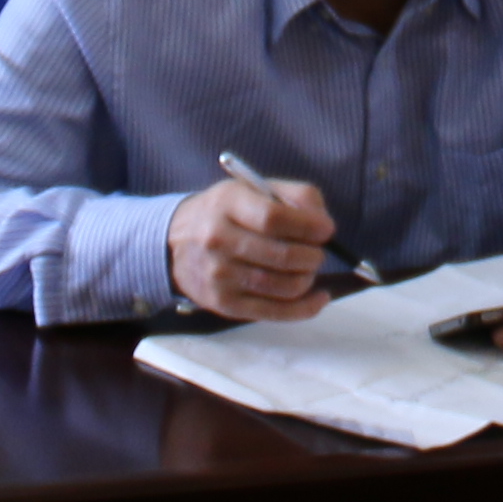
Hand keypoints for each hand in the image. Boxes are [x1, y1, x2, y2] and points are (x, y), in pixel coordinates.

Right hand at [170, 173, 335, 322]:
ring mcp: (219, 276)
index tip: (327, 229)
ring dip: (308, 279)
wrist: (176, 242)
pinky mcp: (224, 304)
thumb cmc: (227, 212)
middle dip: (313, 256)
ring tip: (308, 268)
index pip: (273, 218)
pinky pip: (275, 312)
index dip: (308, 226)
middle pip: (282, 256)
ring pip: (283, 286)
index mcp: (228, 204)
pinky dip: (305, 308)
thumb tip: (324, 224)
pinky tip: (318, 297)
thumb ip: (296, 196)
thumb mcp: (255, 189)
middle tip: (318, 251)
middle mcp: (218, 240)